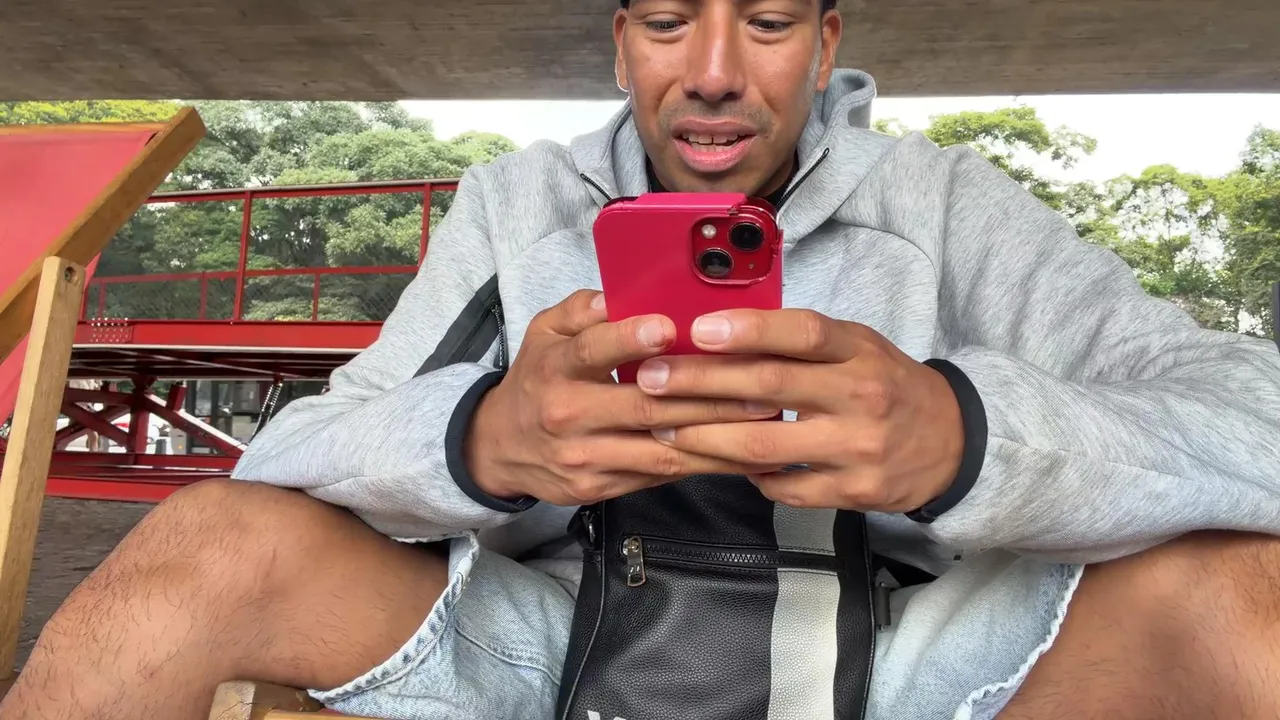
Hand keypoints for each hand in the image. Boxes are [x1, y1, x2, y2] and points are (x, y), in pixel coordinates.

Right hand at [466, 290, 783, 505]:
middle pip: (643, 406)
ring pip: (660, 450)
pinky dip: (702, 465)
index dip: (629, 339)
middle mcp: (568, 414)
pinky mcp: (599, 488)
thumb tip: (621, 295)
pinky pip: (658, 477)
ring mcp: (585, 457)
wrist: (497, 448)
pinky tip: (739, 454)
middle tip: (757, 384)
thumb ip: (582, 310)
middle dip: (706, 396)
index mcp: (556, 367)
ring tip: (762, 422)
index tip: (668, 327)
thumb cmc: (537, 380)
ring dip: (717, 438)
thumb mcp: (544, 333)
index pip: (593, 351)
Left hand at [635, 309, 964, 512]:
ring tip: (663, 429)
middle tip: (648, 378)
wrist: (952, 441)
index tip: (697, 329)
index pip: (802, 333)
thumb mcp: (857, 346)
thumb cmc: (885, 383)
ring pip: (765, 446)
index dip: (749, 330)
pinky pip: (785, 487)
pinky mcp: (855, 491)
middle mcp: (861, 396)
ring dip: (705, 438)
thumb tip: (721, 331)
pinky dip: (750, 476)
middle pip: (769, 386)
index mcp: (858, 351)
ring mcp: (858, 447)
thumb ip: (802, 341)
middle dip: (699, 382)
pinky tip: (722, 465)